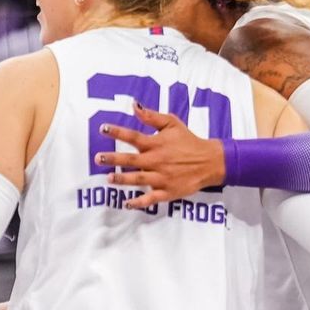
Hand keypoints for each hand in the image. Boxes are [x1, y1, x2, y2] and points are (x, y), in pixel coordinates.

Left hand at [92, 103, 224, 209]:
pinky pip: (151, 198)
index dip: (117, 132)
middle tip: (98, 158)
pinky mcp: (167, 192)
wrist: (211, 161)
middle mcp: (157, 161)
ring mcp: (162, 178)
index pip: (134, 136)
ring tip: (108, 179)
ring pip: (139, 179)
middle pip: (132, 160)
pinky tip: (127, 204)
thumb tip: (134, 105)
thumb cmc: (188, 141)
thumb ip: (151, 116)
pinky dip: (139, 202)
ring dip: (123, 180)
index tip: (102, 128)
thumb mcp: (172, 124)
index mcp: (156, 144)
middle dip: (114, 159)